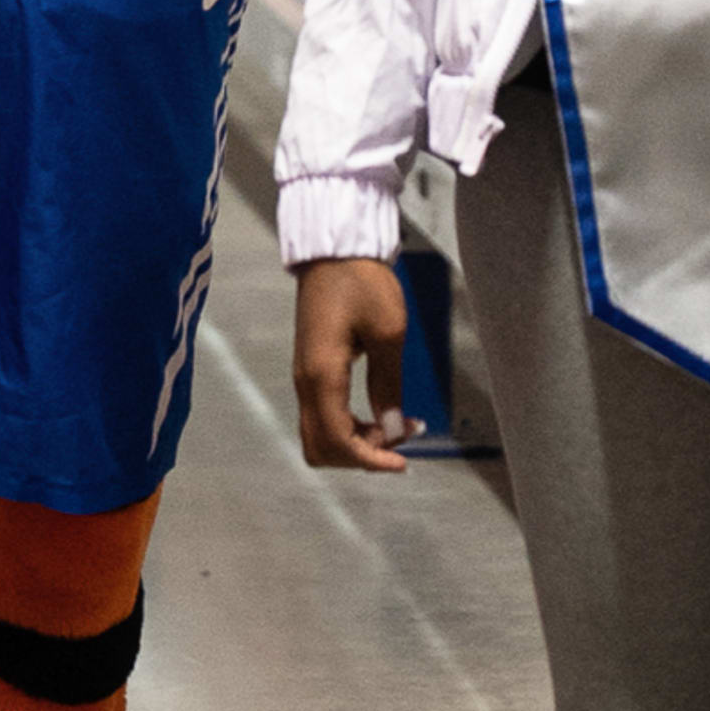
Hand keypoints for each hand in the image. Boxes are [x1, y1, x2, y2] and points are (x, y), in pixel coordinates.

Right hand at [291, 258, 418, 472]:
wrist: (335, 248)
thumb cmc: (363, 282)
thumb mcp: (388, 332)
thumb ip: (388, 386)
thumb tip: (391, 430)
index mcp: (322, 375)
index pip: (337, 441)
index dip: (370, 460)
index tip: (404, 462)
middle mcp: (306, 382)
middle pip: (322, 448)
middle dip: (362, 455)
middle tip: (402, 434)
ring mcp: (305, 376)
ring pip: (321, 434)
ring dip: (357, 441)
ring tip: (396, 422)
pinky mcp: (311, 368)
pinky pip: (324, 414)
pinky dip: (350, 425)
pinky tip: (380, 410)